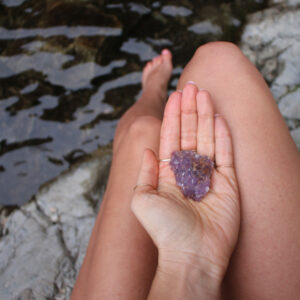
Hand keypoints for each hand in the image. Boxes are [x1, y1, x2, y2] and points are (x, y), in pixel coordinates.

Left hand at [131, 84, 239, 280]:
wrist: (191, 254)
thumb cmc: (164, 230)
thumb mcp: (143, 199)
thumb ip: (145, 173)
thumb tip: (148, 151)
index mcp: (168, 172)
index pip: (171, 136)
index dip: (172, 116)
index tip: (174, 95)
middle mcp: (188, 171)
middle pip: (189, 132)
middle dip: (189, 109)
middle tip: (190, 85)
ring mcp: (209, 175)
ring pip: (207, 138)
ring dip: (205, 115)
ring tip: (202, 93)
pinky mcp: (227, 182)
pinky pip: (225, 153)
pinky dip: (222, 134)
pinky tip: (217, 116)